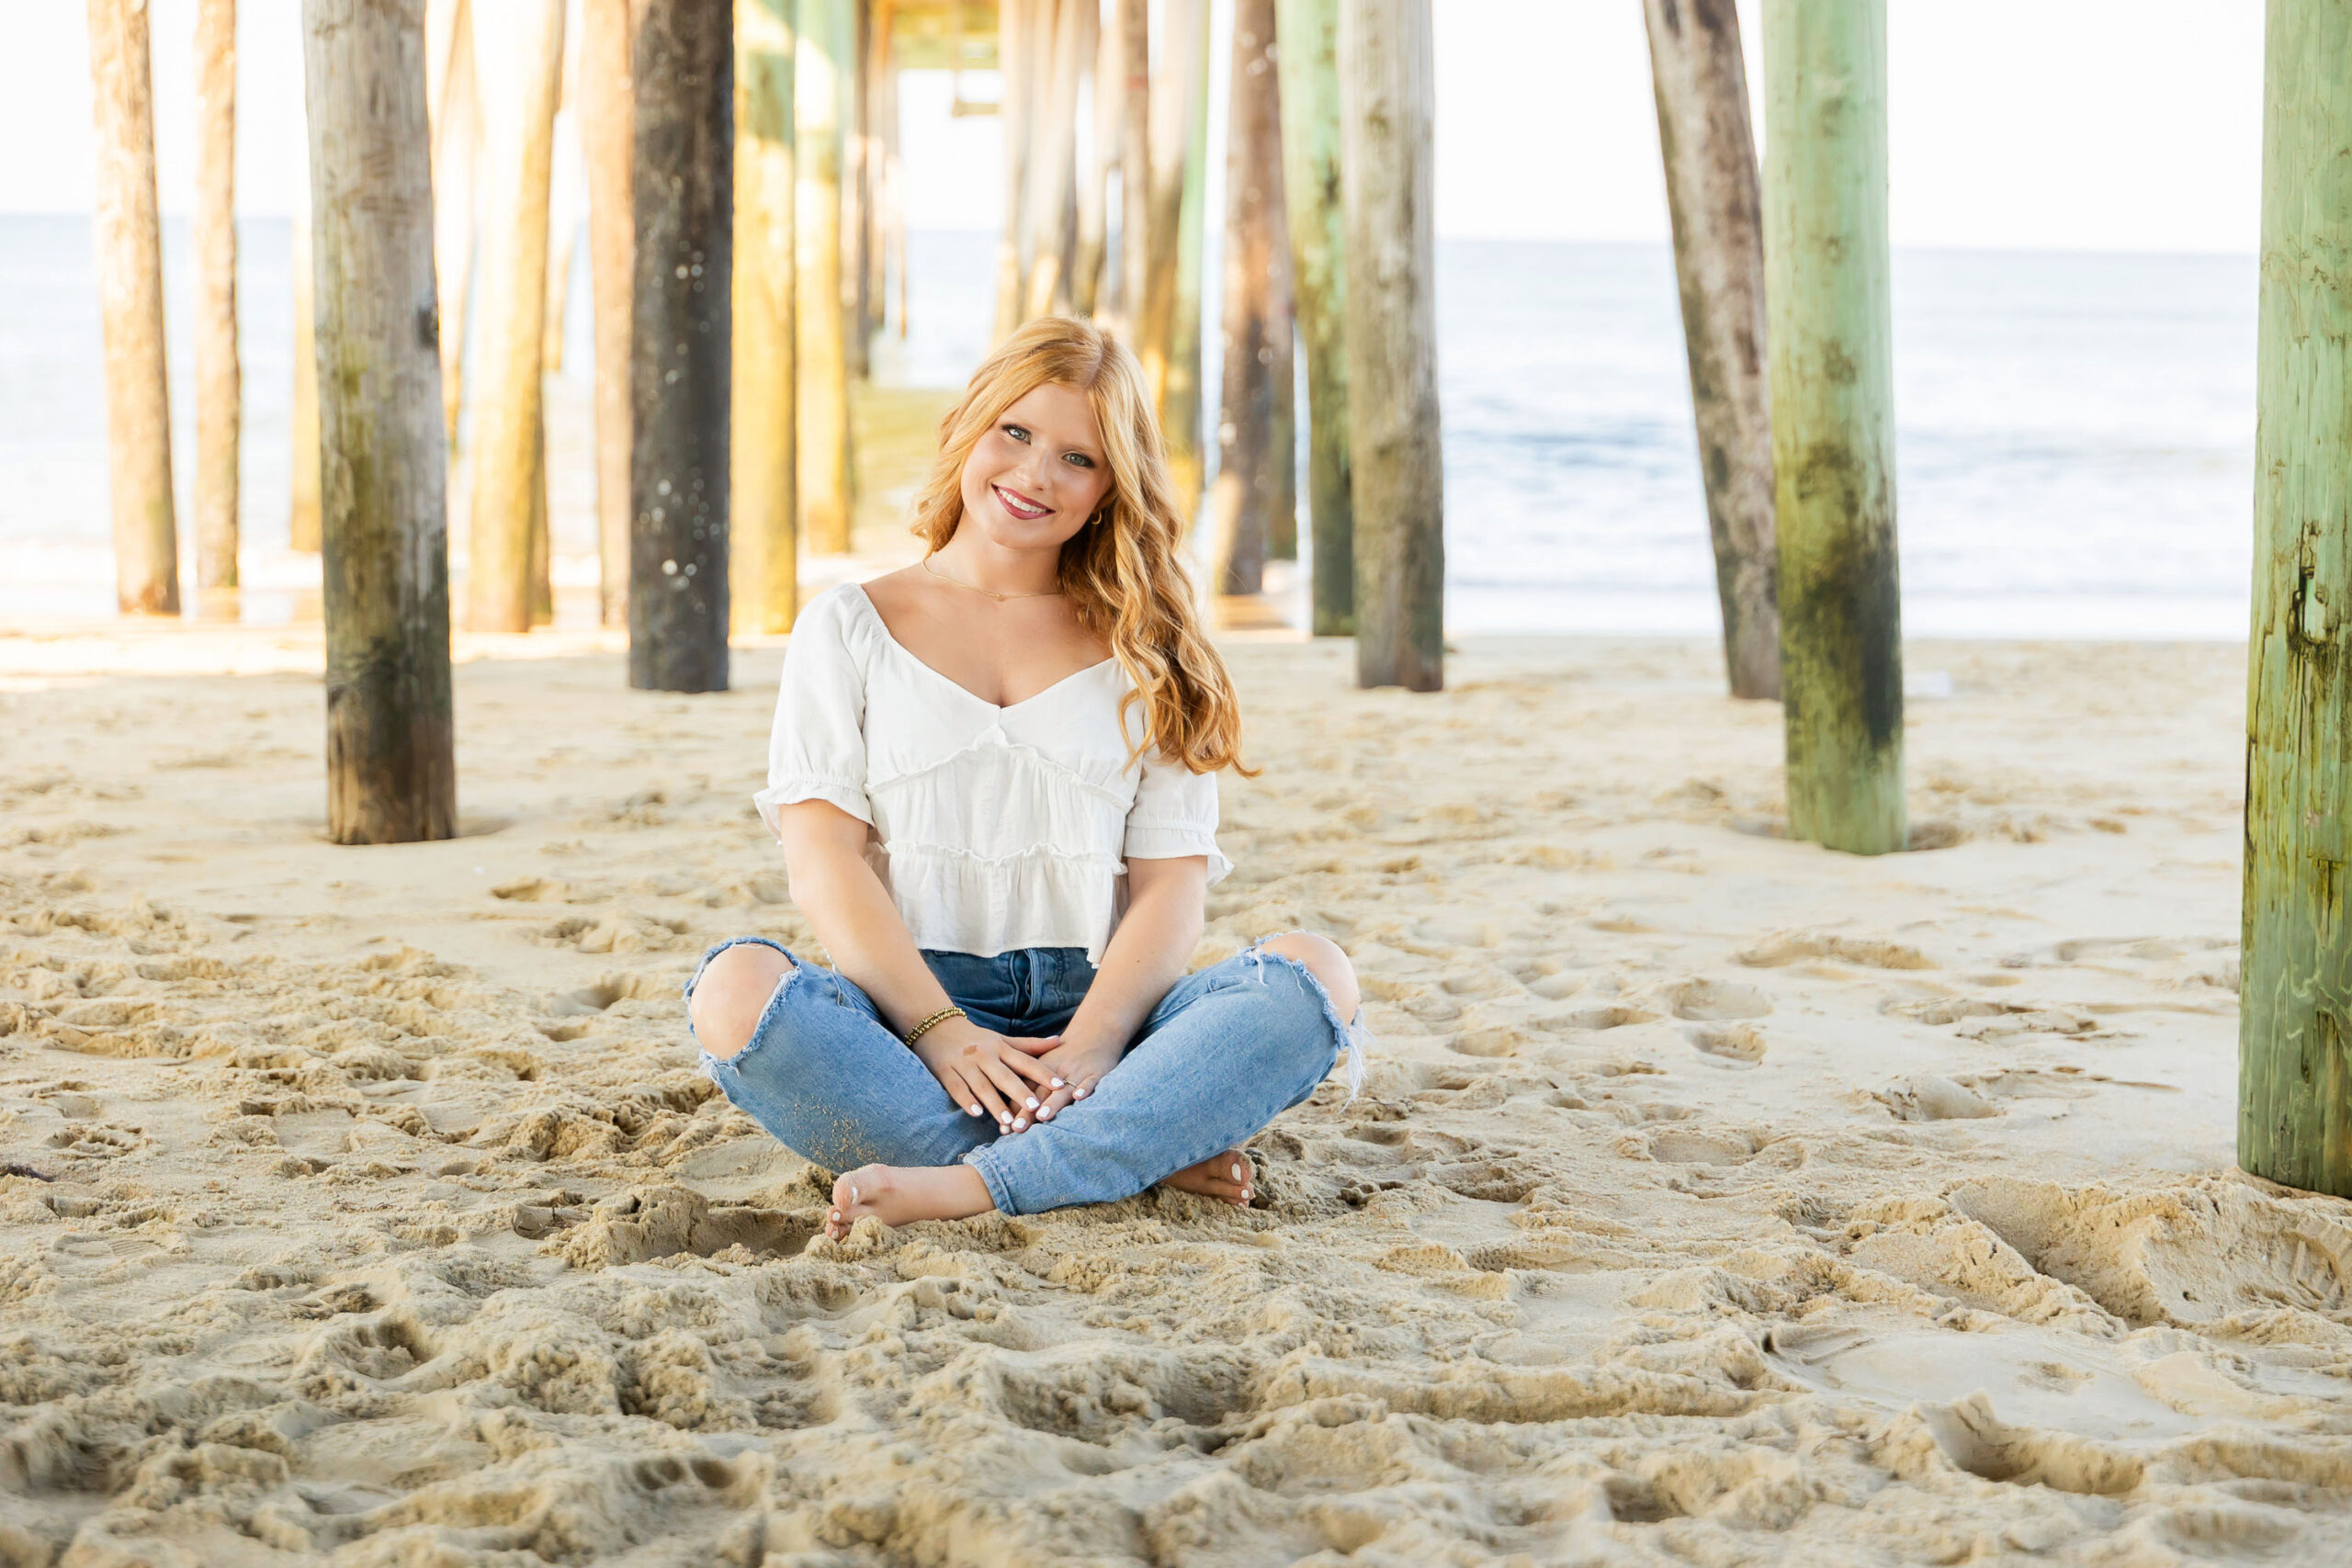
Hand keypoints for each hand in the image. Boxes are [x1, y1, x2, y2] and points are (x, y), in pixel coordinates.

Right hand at [911, 1017, 1058, 1132]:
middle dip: (1021, 1092)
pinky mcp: (946, 1072)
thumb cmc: (976, 1038)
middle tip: (1036, 1108)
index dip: (1042, 1073)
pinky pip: (957, 1088)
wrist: (936, 1026)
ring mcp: (965, 1064)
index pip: (1025, 1061)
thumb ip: (1029, 1045)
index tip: (1059, 1085)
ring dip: (995, 1104)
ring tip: (1008, 1121)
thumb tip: (1059, 1041)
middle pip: (1005, 1076)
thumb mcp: (1002, 1039)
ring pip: (982, 1086)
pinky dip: (967, 1101)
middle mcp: (984, 1055)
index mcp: (1000, 1047)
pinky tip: (976, 1113)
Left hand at [1011, 1031, 1123, 1124]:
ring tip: (1042, 1117)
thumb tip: (1008, 1115)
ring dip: (1052, 1103)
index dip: (1014, 1109)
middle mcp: (1056, 1072)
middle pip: (1040, 1093)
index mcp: (1039, 1069)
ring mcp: (1076, 1072)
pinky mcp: (1096, 1072)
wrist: (1096, 1032)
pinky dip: (1085, 1088)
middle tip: (1016, 1128)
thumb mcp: (1044, 1064)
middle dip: (1028, 1111)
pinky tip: (1078, 1097)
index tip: (1004, 1129)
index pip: (1024, 1091)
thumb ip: (1028, 1085)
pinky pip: (1090, 1081)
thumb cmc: (1065, 1054)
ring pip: (1062, 1090)